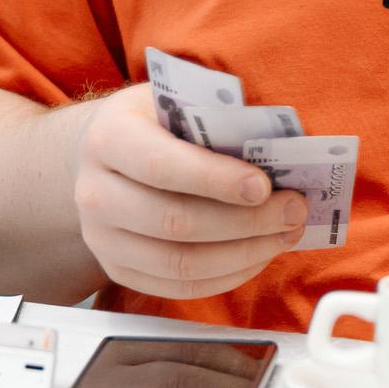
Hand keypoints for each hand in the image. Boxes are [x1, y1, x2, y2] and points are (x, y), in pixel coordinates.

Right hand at [70, 83, 307, 298]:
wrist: (107, 157)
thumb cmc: (156, 124)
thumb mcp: (179, 101)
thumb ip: (219, 120)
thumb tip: (283, 149)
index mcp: (108, 138)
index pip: (162, 166)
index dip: (216, 180)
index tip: (263, 186)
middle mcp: (95, 193)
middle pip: (175, 222)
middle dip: (246, 221)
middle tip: (294, 210)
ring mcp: (103, 238)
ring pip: (180, 263)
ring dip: (245, 254)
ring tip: (286, 234)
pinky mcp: (119, 270)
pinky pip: (180, 287)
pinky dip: (228, 275)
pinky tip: (259, 255)